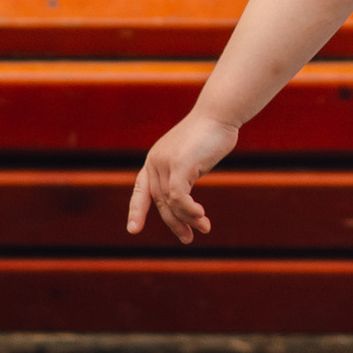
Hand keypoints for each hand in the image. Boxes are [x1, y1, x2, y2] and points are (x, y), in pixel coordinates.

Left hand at [131, 106, 239, 244]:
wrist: (219, 114)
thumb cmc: (210, 134)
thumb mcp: (192, 157)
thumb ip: (183, 174)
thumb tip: (182, 199)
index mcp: (154, 160)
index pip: (140, 189)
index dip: (136, 210)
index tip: (133, 229)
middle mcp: (155, 162)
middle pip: (159, 201)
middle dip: (174, 223)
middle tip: (188, 239)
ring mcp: (164, 163)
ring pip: (170, 202)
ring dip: (187, 219)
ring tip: (204, 228)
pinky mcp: (178, 165)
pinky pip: (178, 197)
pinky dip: (189, 210)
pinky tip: (200, 216)